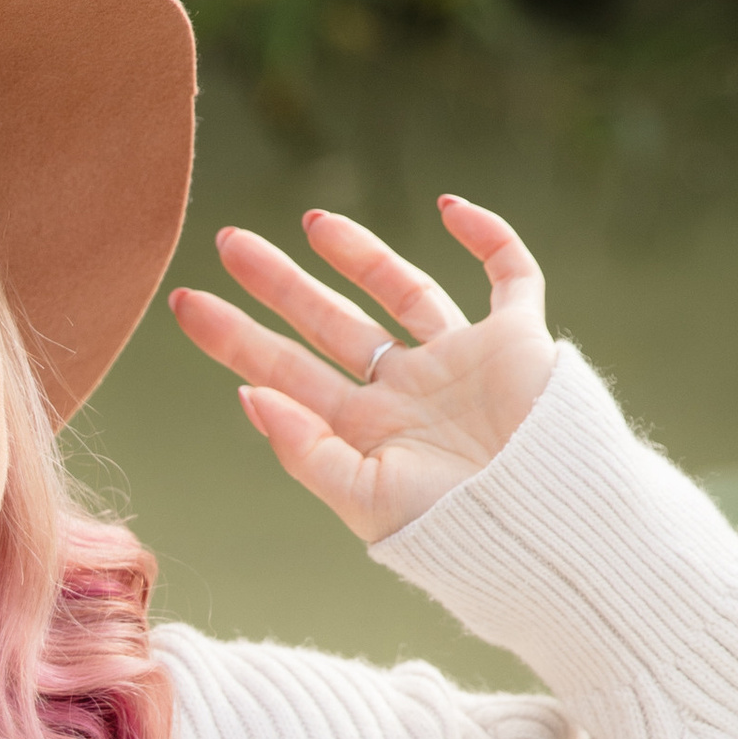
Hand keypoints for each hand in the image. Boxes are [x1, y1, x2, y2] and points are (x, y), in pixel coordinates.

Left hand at [168, 196, 557, 546]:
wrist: (550, 531)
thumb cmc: (458, 531)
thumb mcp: (366, 499)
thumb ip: (305, 450)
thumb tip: (250, 396)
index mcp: (365, 431)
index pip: (285, 371)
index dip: (235, 337)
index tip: (187, 302)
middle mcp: (407, 391)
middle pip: (330, 323)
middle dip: (279, 283)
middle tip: (228, 240)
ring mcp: (461, 362)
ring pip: (405, 291)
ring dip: (361, 253)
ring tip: (313, 220)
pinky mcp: (518, 342)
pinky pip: (509, 276)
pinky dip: (488, 237)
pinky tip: (450, 206)